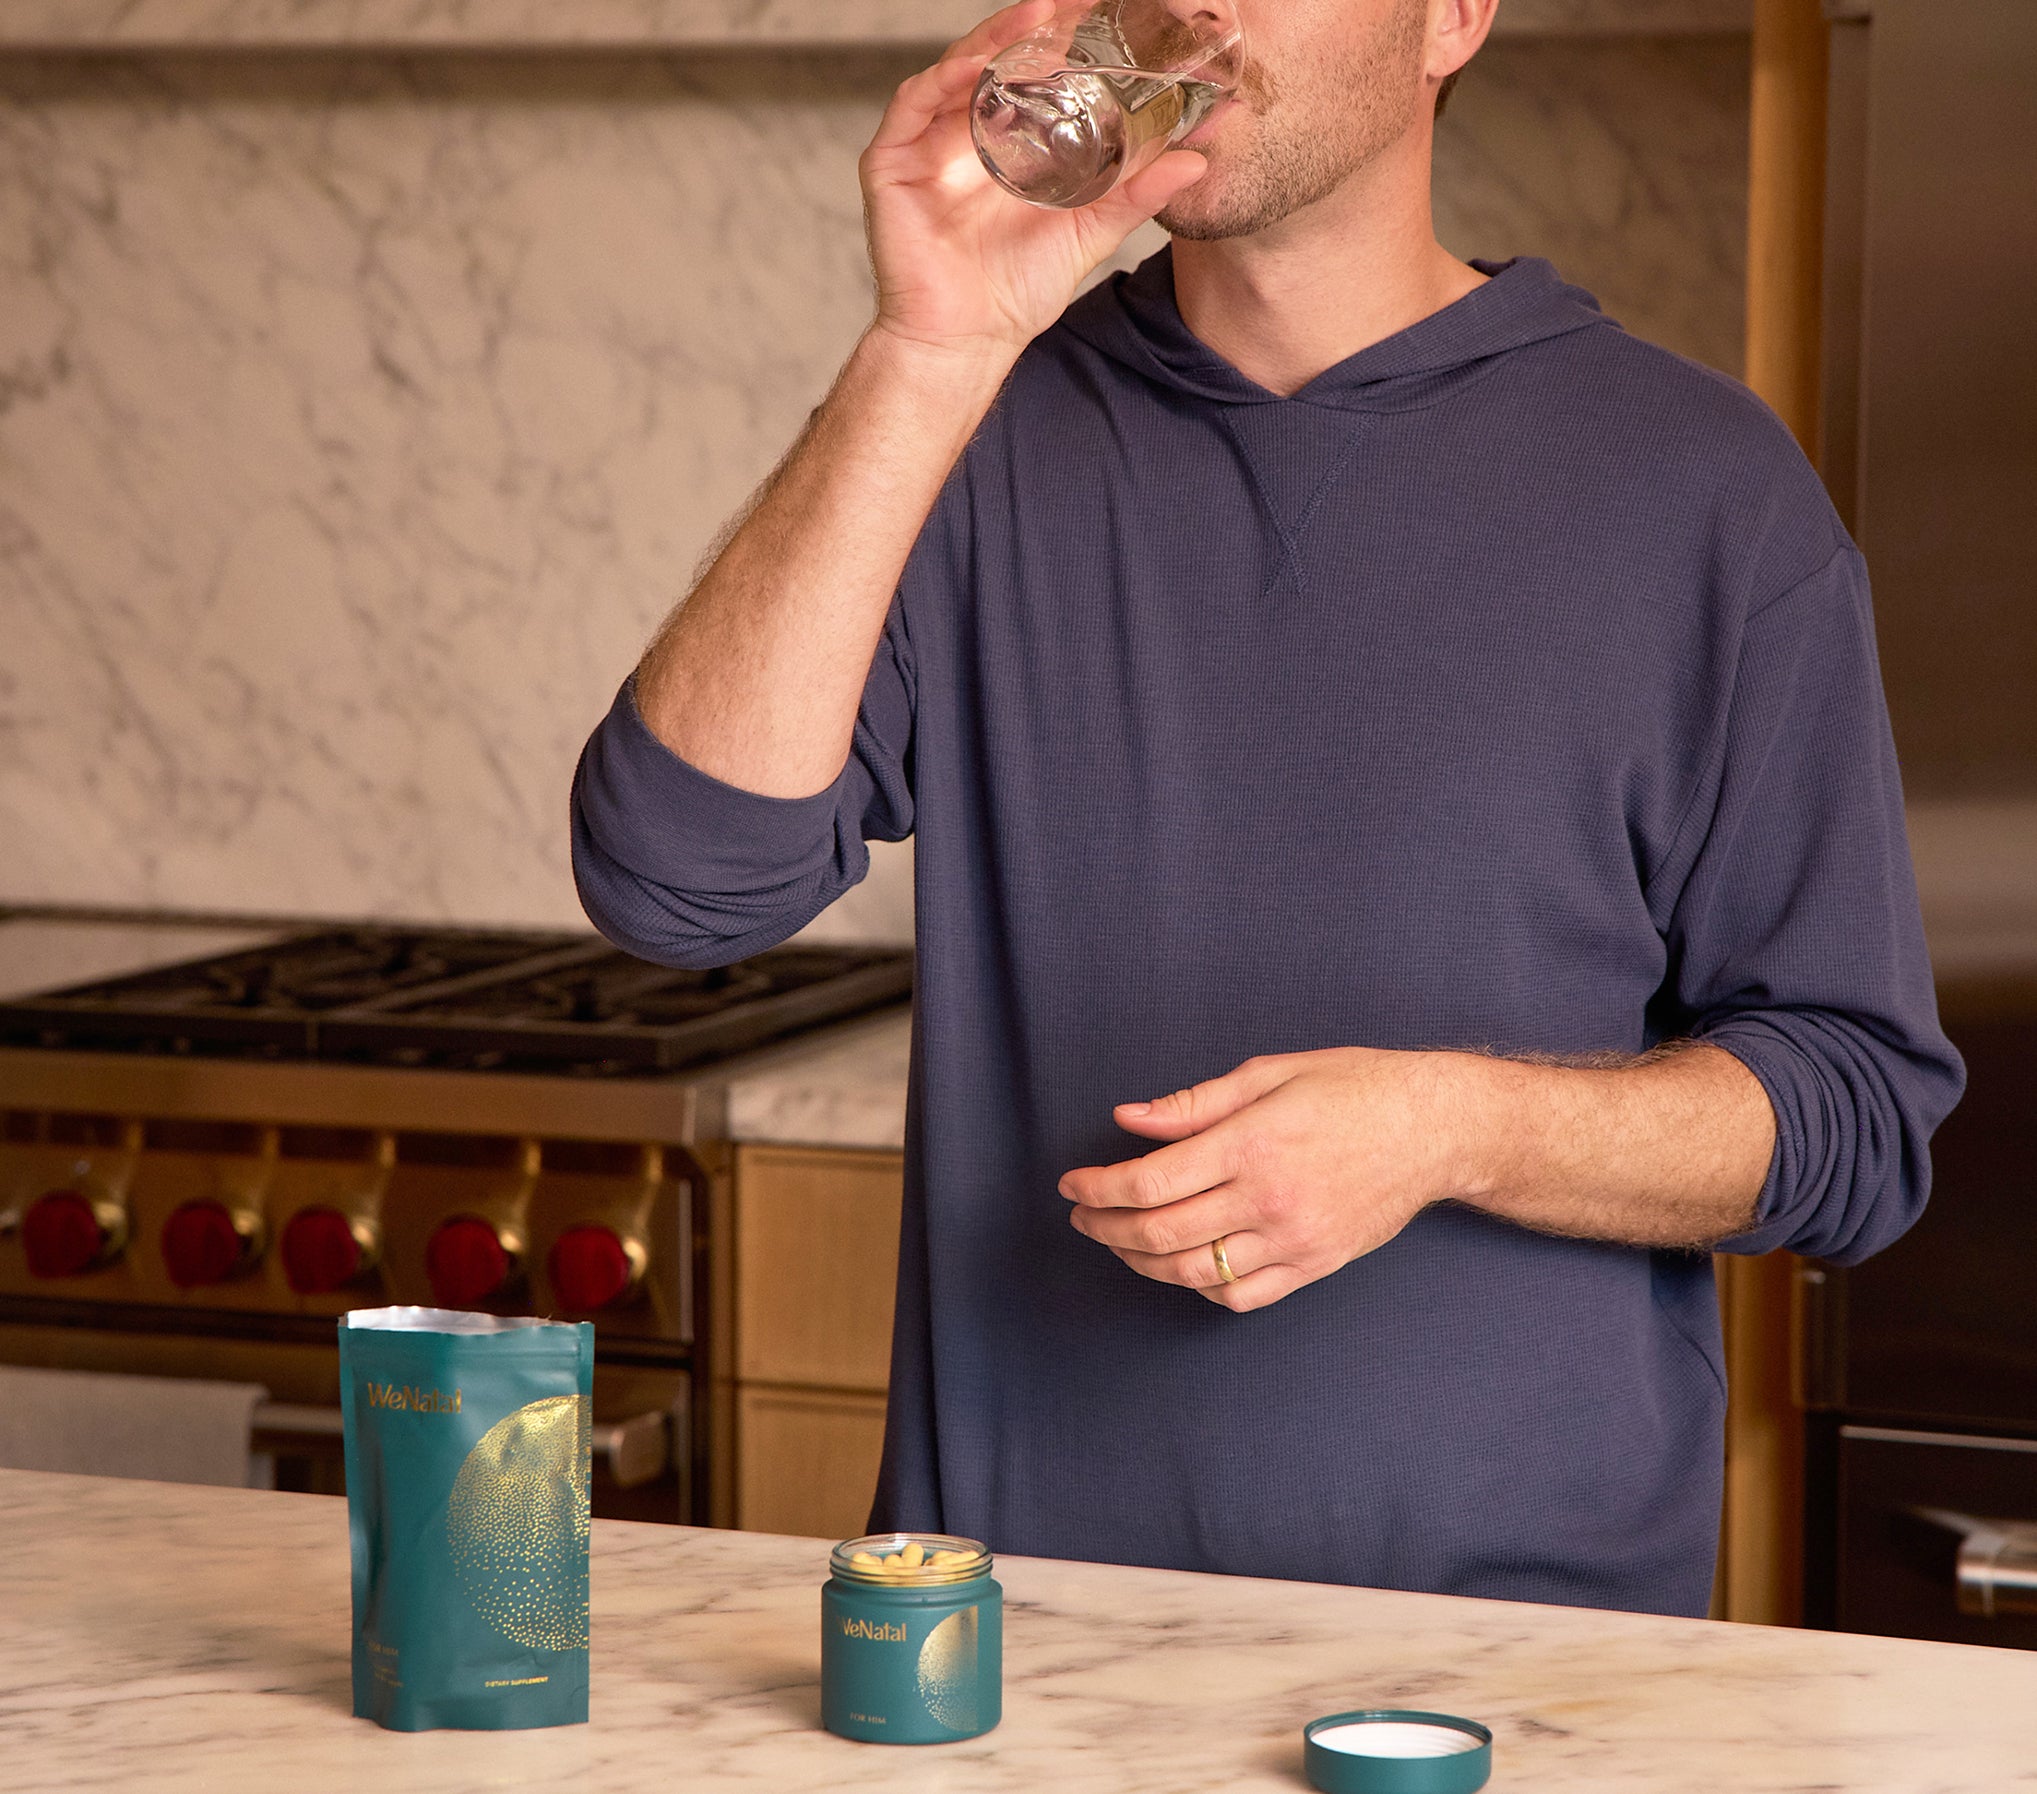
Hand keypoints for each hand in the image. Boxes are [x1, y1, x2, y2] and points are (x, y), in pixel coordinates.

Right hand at [859, 0, 1209, 359]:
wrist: (966, 342)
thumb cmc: (1016, 292)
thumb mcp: (1089, 232)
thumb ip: (1134, 194)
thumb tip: (1195, 159)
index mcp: (1007, 143)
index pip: (1034, 74)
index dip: (1065, 41)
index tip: (1105, 14)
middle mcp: (964, 133)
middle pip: (996, 62)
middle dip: (1033, 27)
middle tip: (1076, 2)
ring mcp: (926, 145)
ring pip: (957, 70)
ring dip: (996, 40)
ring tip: (1039, 16)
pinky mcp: (892, 163)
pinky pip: (913, 104)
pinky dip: (944, 80)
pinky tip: (979, 67)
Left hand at [1058, 1049, 1481, 1311]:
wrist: (1434, 1129)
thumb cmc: (1353, 1088)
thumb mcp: (1270, 1074)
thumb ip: (1193, 1104)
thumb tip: (1127, 1120)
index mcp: (1253, 1143)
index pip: (1151, 1181)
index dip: (1099, 1188)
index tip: (1073, 1184)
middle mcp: (1270, 1198)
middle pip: (1162, 1233)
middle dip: (1106, 1228)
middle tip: (1083, 1217)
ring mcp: (1294, 1240)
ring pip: (1194, 1274)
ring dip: (1141, 1263)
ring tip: (1120, 1242)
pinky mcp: (1314, 1265)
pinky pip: (1241, 1296)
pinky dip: (1199, 1288)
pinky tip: (1181, 1265)